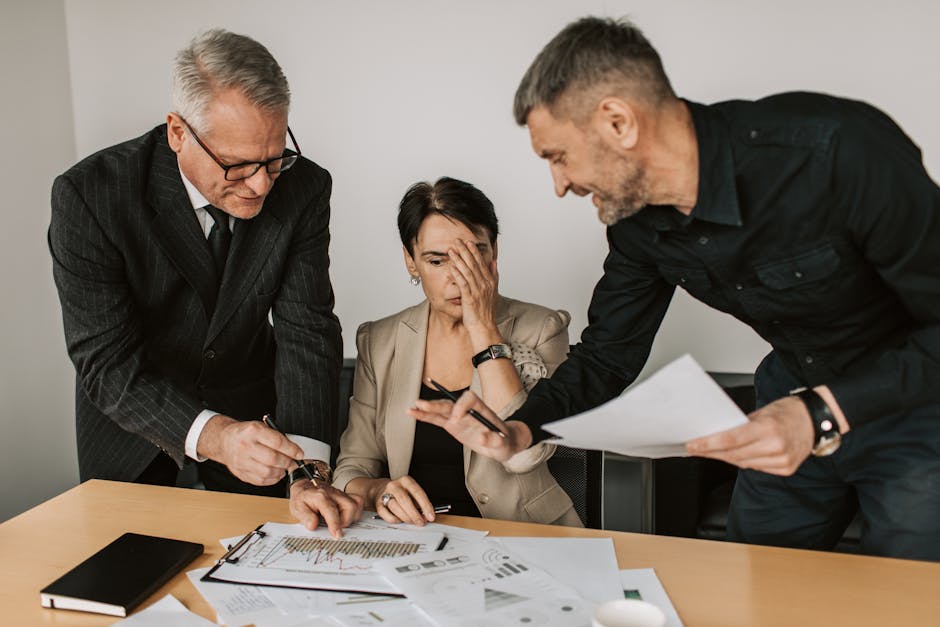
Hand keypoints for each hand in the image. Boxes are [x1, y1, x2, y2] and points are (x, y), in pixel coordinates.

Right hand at [199, 416, 304, 485]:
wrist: (224, 440)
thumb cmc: (246, 433)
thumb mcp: (261, 426)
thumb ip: (276, 437)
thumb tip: (294, 450)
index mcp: (253, 431)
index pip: (277, 442)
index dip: (292, 450)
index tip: (300, 454)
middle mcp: (246, 446)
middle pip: (273, 459)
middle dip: (287, 462)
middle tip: (292, 461)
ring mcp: (241, 461)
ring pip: (267, 472)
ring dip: (280, 471)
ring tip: (283, 466)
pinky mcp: (240, 473)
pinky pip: (260, 480)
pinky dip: (272, 479)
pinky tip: (275, 473)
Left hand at [289, 480, 363, 537]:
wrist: (304, 487)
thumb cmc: (302, 499)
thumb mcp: (297, 508)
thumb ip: (305, 517)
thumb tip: (313, 526)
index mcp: (320, 496)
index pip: (332, 510)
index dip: (336, 524)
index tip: (337, 535)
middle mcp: (333, 493)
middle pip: (350, 506)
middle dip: (346, 521)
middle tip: (336, 528)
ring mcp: (341, 494)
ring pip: (357, 503)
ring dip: (352, 516)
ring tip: (341, 522)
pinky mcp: (345, 496)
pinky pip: (358, 501)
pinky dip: (356, 511)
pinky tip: (346, 517)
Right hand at [372, 476, 434, 525]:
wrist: (380, 489)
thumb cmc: (400, 492)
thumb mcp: (411, 493)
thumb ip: (419, 504)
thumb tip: (426, 516)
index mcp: (406, 481)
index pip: (417, 492)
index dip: (425, 506)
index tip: (430, 516)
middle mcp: (394, 485)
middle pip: (405, 500)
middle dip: (414, 514)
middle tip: (421, 522)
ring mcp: (384, 494)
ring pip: (395, 507)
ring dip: (406, 517)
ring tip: (412, 522)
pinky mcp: (378, 504)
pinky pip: (386, 514)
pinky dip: (395, 520)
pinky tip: (400, 520)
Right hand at [408, 390, 531, 461]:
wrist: (501, 444)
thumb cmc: (504, 441)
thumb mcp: (503, 443)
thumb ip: (493, 439)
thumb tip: (481, 437)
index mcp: (481, 408)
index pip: (469, 399)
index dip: (461, 406)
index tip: (456, 419)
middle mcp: (468, 410)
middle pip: (451, 403)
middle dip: (437, 404)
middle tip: (424, 406)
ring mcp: (459, 417)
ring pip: (442, 410)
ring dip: (428, 409)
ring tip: (412, 408)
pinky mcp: (452, 425)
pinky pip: (437, 420)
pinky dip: (425, 417)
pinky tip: (413, 413)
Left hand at [447, 239, 497, 337]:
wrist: (485, 327)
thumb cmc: (486, 311)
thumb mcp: (494, 291)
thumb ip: (494, 275)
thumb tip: (494, 261)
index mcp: (490, 282)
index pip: (482, 263)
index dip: (475, 252)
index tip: (469, 242)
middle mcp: (485, 284)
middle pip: (474, 264)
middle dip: (465, 251)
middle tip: (458, 240)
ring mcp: (477, 291)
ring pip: (468, 271)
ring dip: (459, 260)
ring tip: (452, 250)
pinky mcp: (470, 298)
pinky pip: (463, 283)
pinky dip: (458, 274)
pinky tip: (452, 267)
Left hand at [685, 396, 814, 475]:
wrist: (816, 419)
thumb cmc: (788, 411)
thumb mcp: (762, 412)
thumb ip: (741, 425)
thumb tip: (717, 434)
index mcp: (768, 428)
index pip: (730, 440)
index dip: (708, 444)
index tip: (692, 445)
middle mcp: (775, 446)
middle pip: (734, 454)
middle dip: (711, 452)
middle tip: (695, 448)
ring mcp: (782, 460)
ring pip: (743, 463)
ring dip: (725, 458)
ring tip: (710, 452)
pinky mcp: (786, 469)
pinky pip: (757, 468)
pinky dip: (744, 462)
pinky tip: (734, 456)